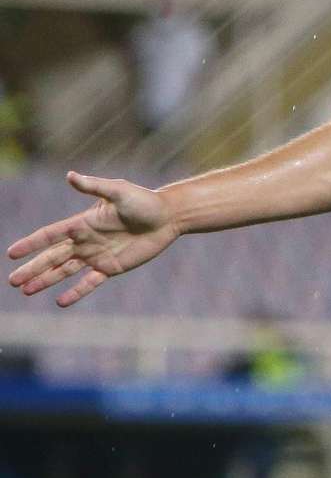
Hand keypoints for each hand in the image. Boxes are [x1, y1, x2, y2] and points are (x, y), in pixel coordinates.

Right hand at [7, 172, 179, 306]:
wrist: (168, 217)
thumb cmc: (144, 201)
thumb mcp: (118, 191)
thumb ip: (94, 186)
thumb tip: (70, 175)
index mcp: (82, 223)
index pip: (50, 235)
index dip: (31, 244)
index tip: (12, 253)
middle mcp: (86, 241)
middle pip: (52, 257)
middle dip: (32, 268)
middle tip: (12, 281)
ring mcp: (97, 255)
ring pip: (65, 271)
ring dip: (46, 281)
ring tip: (26, 291)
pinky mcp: (112, 267)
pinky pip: (90, 282)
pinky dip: (75, 292)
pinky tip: (60, 302)